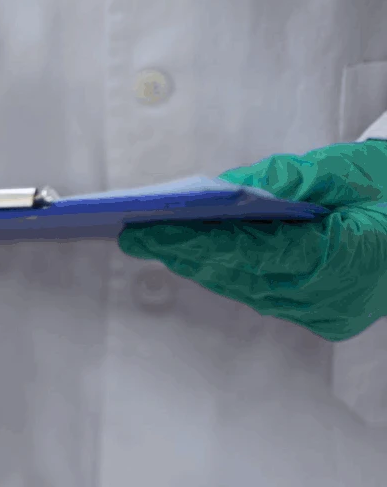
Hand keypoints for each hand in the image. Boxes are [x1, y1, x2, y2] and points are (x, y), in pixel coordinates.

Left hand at [118, 140, 386, 340]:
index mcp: (343, 257)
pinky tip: (202, 258)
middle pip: (239, 274)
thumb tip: (228, 187)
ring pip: (248, 289)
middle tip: (135, 235)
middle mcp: (331, 296)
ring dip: (203, 266)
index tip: (147, 229)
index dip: (193, 240)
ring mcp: (329, 313)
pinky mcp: (327, 318)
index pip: (249, 250)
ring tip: (158, 244)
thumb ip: (291, 179)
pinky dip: (234, 274)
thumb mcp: (351, 169)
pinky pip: (266, 294)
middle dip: (185, 253)